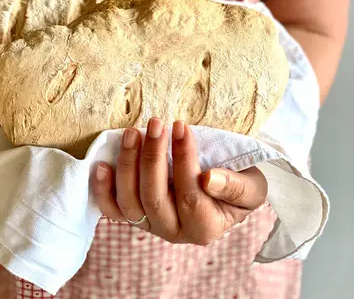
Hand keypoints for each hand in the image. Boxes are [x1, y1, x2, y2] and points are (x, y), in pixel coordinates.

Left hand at [92, 118, 267, 244]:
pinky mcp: (135, 216)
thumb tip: (208, 179)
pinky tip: (102, 166)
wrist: (226, 191)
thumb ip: (235, 186)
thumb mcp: (252, 186)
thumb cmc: (240, 184)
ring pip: (130, 202)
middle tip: (156, 123)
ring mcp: (151, 225)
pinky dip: (103, 191)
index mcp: (206, 228)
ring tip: (132, 132)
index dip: (183, 159)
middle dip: (153, 157)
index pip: (190, 194)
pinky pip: (113, 210)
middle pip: (154, 198)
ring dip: (128, 165)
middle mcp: (175, 232)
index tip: (181, 126)